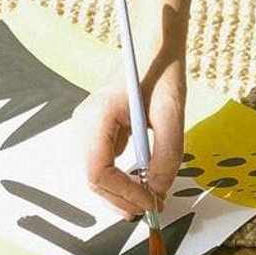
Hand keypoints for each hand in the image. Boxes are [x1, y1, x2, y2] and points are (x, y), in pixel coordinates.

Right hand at [79, 52, 185, 218]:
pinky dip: (122, 179)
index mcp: (96, 117)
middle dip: (123, 199)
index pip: (99, 172)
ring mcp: (87, 127)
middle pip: (94, 179)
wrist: (151, 45)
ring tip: (150, 200)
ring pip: (97, 175)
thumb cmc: (160, 71)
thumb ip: (167, 155)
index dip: (125, 194)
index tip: (153, 203)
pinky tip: (143, 184)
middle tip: (153, 209)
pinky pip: (103, 164)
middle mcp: (84, 123)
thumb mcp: (171, 114)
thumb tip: (159, 190)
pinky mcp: (96, 130)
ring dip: (122, 192)